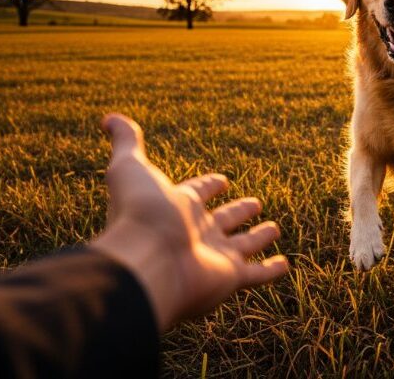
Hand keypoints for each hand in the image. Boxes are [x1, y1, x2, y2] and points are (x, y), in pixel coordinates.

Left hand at [91, 113, 287, 331]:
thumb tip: (109, 118)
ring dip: (258, 237)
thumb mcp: (131, 167)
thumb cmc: (140, 213)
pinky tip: (284, 264)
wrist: (148, 260)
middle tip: (255, 202)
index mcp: (177, 207)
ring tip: (273, 228)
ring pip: (243, 245)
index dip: (209, 185)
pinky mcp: (230, 277)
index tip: (222, 180)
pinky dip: (271, 270)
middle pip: (222, 220)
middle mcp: (196, 232)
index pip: (197, 193)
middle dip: (238, 211)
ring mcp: (214, 256)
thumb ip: (127, 142)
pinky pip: (256, 274)